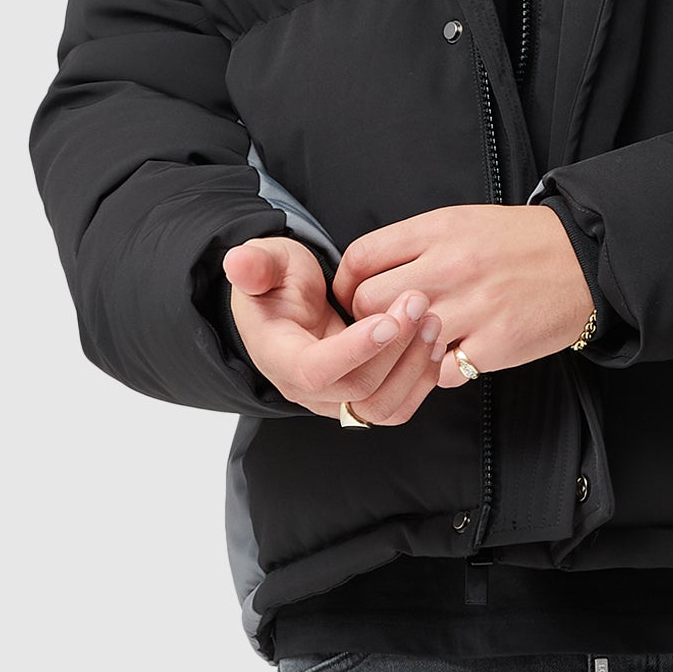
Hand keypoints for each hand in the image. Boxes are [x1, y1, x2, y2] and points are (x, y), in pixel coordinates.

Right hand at [224, 237, 445, 424]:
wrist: (293, 305)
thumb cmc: (278, 284)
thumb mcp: (265, 264)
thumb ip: (254, 265)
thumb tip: (237, 264)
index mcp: (279, 357)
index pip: (315, 370)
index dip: (354, 350)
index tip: (388, 319)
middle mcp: (308, 390)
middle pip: (358, 389)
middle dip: (396, 346)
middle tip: (419, 301)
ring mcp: (337, 400)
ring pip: (383, 407)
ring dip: (415, 366)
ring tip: (431, 320)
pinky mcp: (364, 399)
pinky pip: (398, 407)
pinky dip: (422, 380)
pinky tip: (435, 342)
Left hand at [336, 204, 593, 383]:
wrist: (585, 260)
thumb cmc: (520, 243)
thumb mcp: (462, 222)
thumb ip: (415, 245)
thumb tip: (368, 274)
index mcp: (437, 230)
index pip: (360, 258)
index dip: (345, 284)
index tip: (351, 299)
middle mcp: (450, 266)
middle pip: (368, 303)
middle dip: (368, 320)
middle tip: (383, 329)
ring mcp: (473, 307)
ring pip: (401, 342)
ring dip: (404, 350)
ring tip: (418, 346)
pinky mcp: (496, 343)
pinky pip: (442, 373)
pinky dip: (442, 372)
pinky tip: (454, 357)